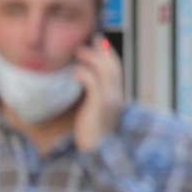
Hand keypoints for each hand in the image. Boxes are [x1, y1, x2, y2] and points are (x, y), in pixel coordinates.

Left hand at [73, 34, 123, 150]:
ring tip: (78, 51)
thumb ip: (93, 98)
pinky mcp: (99, 105)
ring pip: (105, 70)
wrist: (97, 153)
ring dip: (91, 57)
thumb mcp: (95, 113)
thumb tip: (84, 84)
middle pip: (113, 66)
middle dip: (102, 50)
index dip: (109, 55)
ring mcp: (110, 100)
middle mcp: (117, 97)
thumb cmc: (93, 136)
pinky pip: (92, 81)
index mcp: (117, 98)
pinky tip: (73, 72)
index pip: (116, 70)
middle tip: (91, 38)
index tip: (100, 43)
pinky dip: (83, 73)